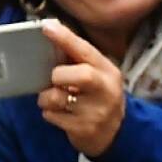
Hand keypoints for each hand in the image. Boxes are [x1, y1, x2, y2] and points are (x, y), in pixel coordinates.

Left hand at [39, 21, 126, 157]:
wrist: (114, 134)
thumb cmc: (98, 97)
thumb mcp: (98, 75)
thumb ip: (78, 59)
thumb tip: (50, 31)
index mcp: (108, 72)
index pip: (87, 51)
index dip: (66, 38)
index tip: (47, 27)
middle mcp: (107, 91)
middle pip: (81, 75)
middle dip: (58, 75)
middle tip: (55, 80)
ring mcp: (97, 113)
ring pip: (58, 98)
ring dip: (46, 97)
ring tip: (53, 100)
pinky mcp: (84, 130)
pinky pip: (52, 116)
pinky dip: (49, 114)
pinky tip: (60, 114)